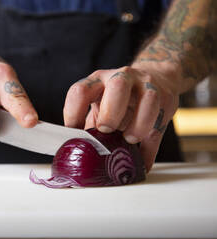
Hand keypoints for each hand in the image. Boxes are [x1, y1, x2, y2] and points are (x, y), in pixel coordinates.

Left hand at [63, 66, 178, 171]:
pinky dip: (149, 148)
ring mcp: (146, 85)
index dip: (74, 114)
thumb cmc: (120, 98)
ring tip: (129, 140)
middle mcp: (122, 78)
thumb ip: (90, 125)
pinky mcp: (166, 99)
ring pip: (148, 99)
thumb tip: (79, 155)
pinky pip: (160, 123)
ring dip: (138, 125)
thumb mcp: (101, 104)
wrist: (156, 77)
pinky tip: (141, 160)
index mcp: (98, 80)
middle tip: (106, 130)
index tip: (75, 134)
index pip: (81, 91)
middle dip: (111, 112)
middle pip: (118, 85)